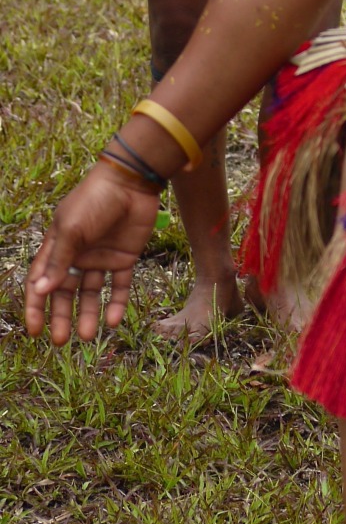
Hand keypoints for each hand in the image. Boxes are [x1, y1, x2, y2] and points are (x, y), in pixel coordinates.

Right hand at [24, 164, 160, 344]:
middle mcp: (78, 255)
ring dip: (89, 314)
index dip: (36, 305)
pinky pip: (119, 286)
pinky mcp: (124, 258)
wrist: (132, 182)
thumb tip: (40, 292)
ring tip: (88, 336)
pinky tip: (113, 321)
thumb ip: (58, 261)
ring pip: (92, 293)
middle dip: (62, 316)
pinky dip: (117, 303)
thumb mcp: (72, 230)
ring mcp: (101, 257)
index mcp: (59, 246)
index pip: (41, 281)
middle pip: (66, 292)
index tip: (35, 330)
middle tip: (61, 341)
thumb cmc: (95, 200)